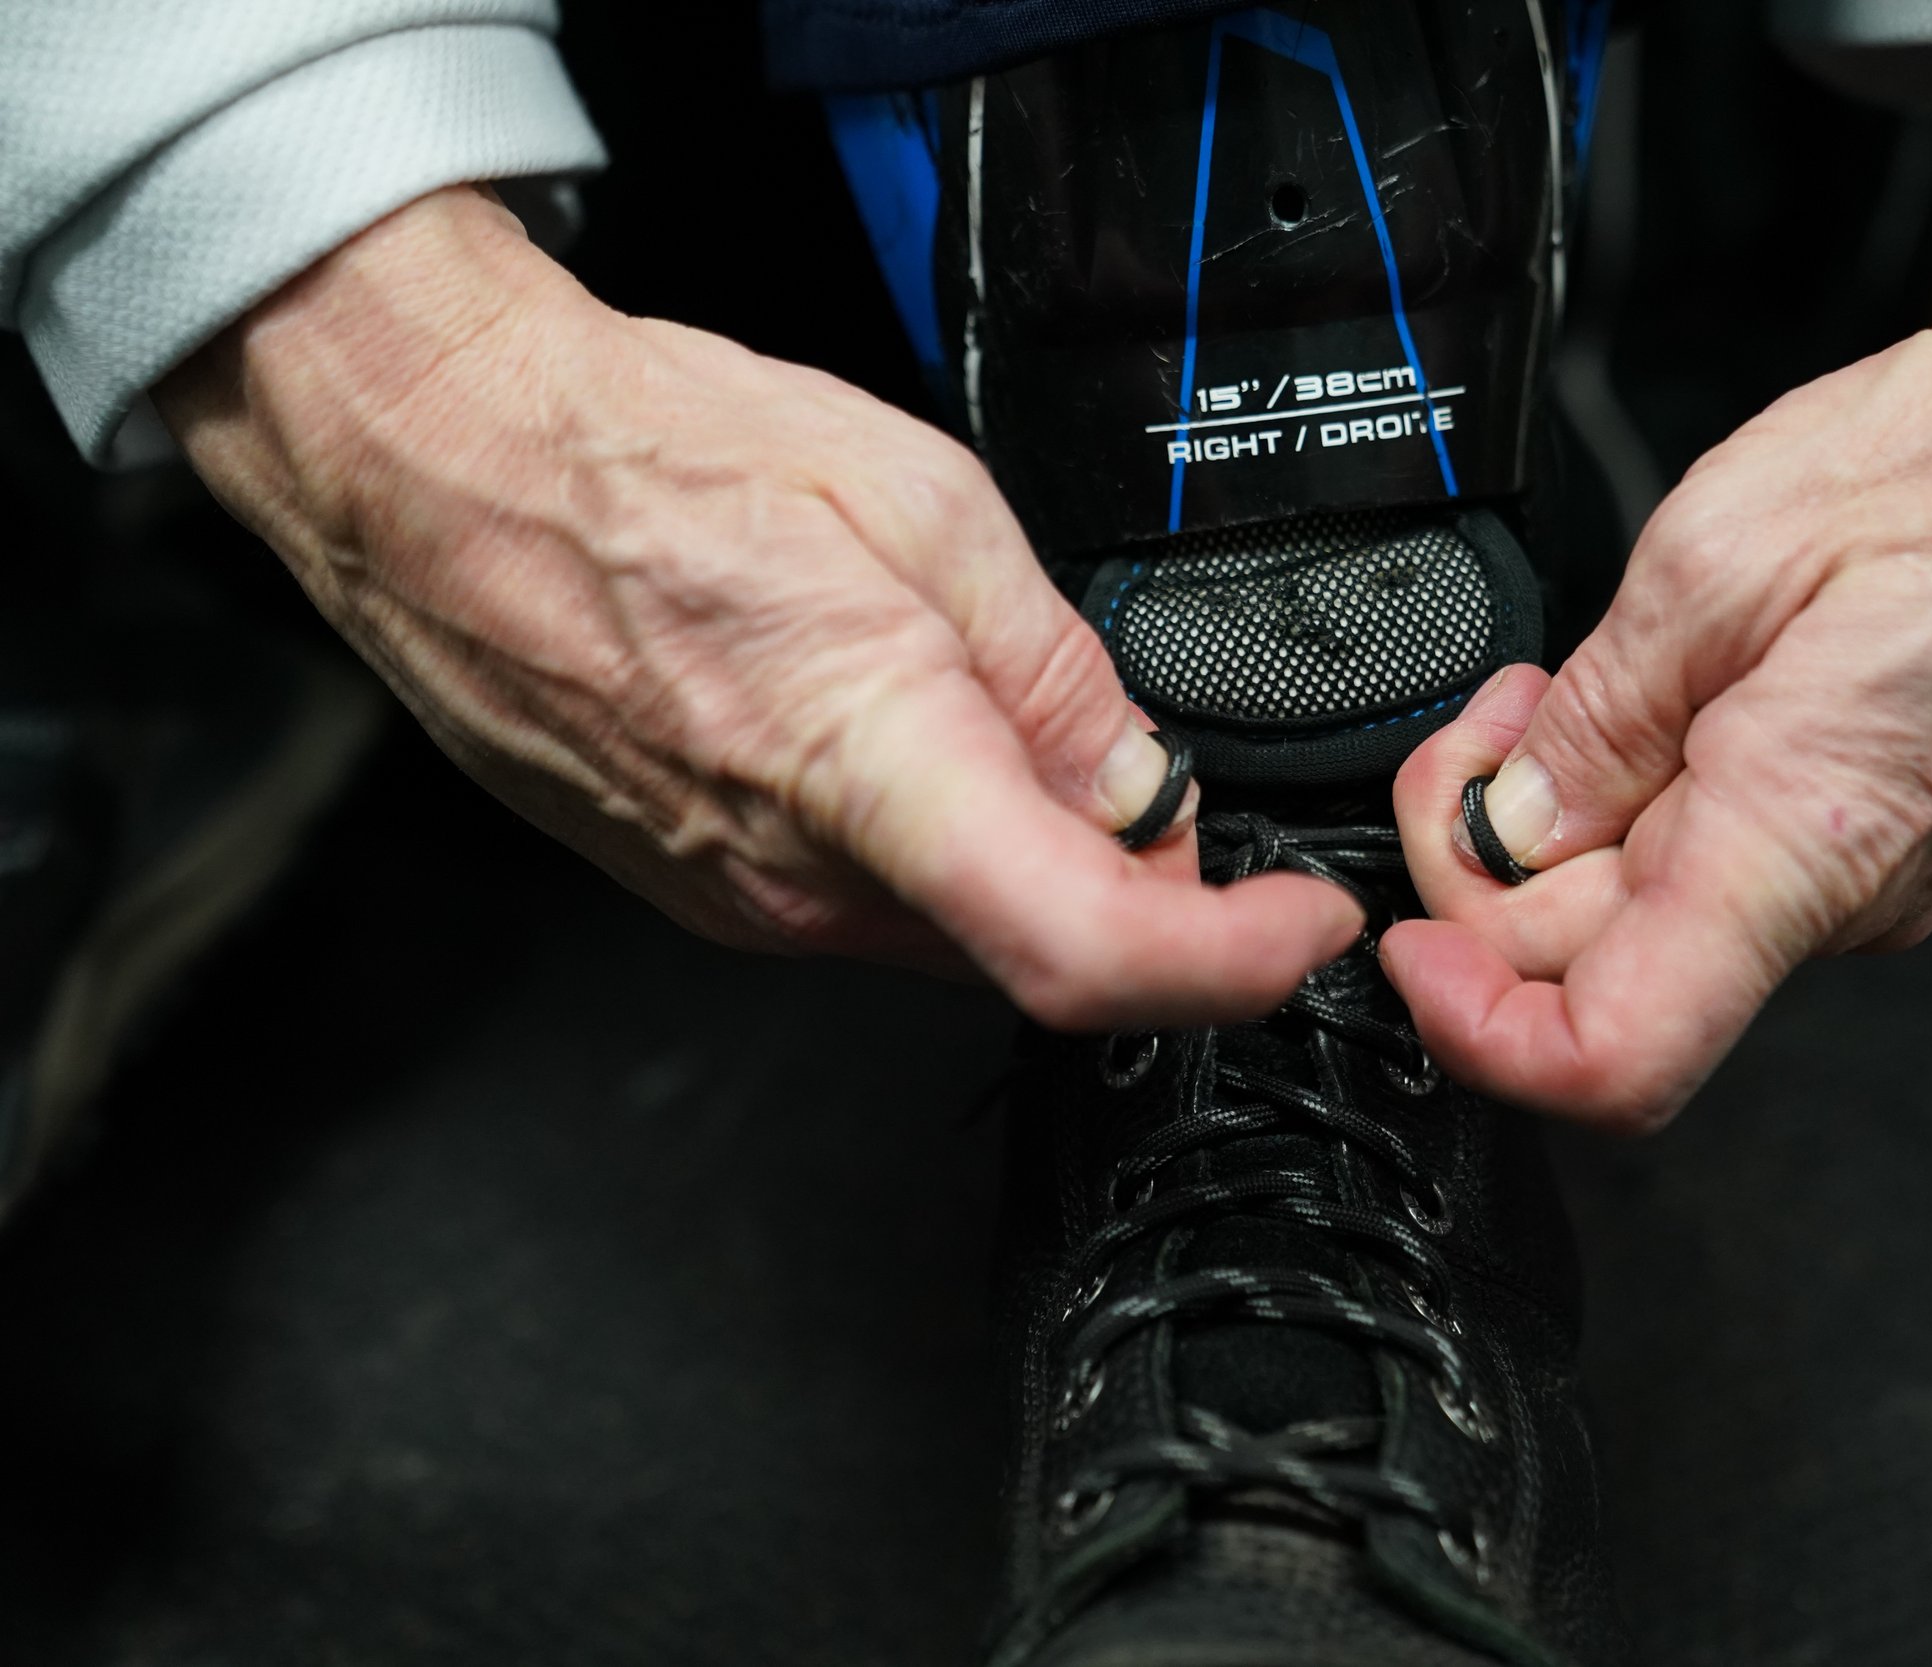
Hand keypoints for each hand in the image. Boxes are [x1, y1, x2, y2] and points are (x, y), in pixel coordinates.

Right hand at [158, 186, 1360, 1027]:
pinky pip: (869, 907)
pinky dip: (934, 848)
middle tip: (1145, 767)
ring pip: (959, 931)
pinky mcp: (705, 898)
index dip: (1231, 963)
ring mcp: (743, 904)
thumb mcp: (924, 505)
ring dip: (1028, 856)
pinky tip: (892, 731)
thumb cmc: (646, 457)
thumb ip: (1056, 674)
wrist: (443, 472)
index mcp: (872, 762)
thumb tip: (1142, 789)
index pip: (1089, 950)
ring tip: (976, 699)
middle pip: (1041, 947)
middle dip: (1139, 885)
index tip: (1299, 927)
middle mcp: (800, 876)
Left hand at [1383, 38, 1931, 1126]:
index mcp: (1800, 841)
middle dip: (1499, 862)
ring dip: (1582, 826)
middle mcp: (1859, 897)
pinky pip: (1744, 867)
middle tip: (1486, 729)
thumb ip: (1592, 722)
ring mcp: (1894, 880)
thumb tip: (1517, 824)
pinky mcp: (1909, 840)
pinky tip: (1677, 701)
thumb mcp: (1710, 560)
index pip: (1612, 1061)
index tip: (1414, 938)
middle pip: (1605, 971)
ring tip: (1588, 689)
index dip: (1477, 1029)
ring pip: (1670, 918)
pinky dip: (1668, 805)